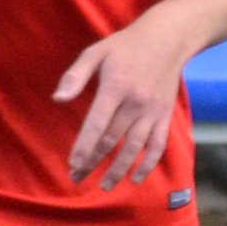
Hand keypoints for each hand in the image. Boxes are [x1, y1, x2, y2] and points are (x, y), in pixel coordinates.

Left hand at [53, 21, 185, 192]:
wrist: (169, 39)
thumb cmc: (126, 46)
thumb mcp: (96, 52)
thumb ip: (75, 76)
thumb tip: (58, 99)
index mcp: (116, 88)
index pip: (97, 125)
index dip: (84, 148)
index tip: (73, 165)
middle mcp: (136, 103)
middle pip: (113, 141)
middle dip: (94, 163)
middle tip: (77, 178)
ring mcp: (153, 111)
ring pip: (135, 148)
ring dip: (119, 170)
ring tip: (105, 186)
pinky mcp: (165, 115)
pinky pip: (158, 144)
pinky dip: (148, 163)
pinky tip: (136, 178)